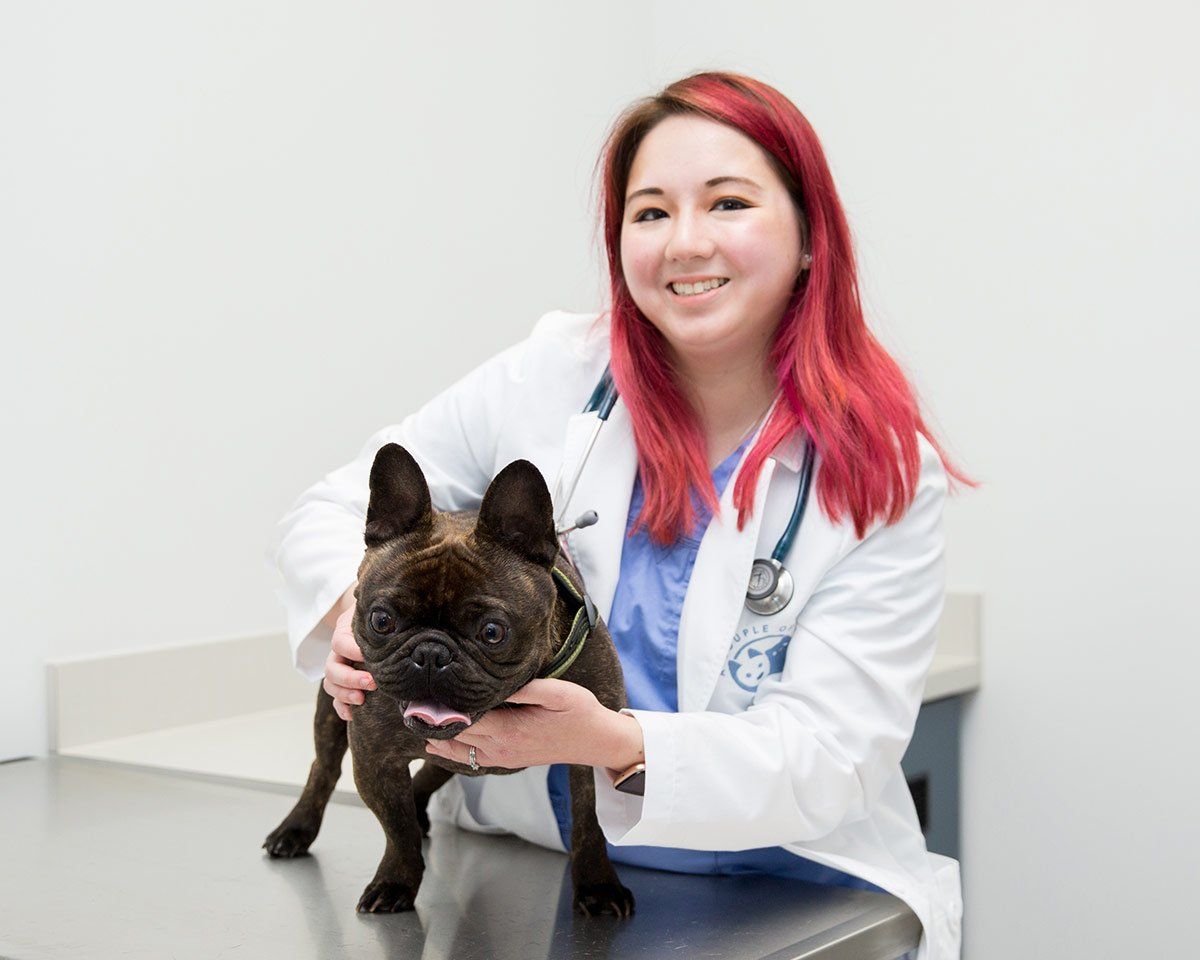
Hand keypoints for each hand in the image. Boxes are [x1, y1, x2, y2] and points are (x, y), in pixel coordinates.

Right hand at [323, 605, 375, 720]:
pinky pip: (336, 699)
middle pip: (332, 668)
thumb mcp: (377, 612)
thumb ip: (384, 616)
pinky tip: (352, 714)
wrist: (373, 621)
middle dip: (350, 678)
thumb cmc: (379, 617)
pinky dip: (342, 707)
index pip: (339, 642)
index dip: (352, 650)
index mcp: (344, 633)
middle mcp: (339, 653)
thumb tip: (403, 612)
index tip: (368, 655)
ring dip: (344, 694)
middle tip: (372, 682)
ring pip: (331, 684)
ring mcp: (340, 669)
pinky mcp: (345, 683)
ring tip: (361, 700)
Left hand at [424, 678, 643, 770]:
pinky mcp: (509, 760)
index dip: (440, 710)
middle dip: (434, 723)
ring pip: (461, 751)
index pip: (464, 719)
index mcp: (509, 729)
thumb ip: (524, 689)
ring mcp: (505, 756)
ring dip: (438, 739)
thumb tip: (493, 684)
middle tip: (407, 707)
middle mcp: (502, 747)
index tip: (417, 697)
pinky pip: (473, 759)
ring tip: (415, 724)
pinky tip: (438, 744)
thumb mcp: (557, 692)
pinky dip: (453, 751)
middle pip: (457, 736)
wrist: (595, 741)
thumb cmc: (579, 712)